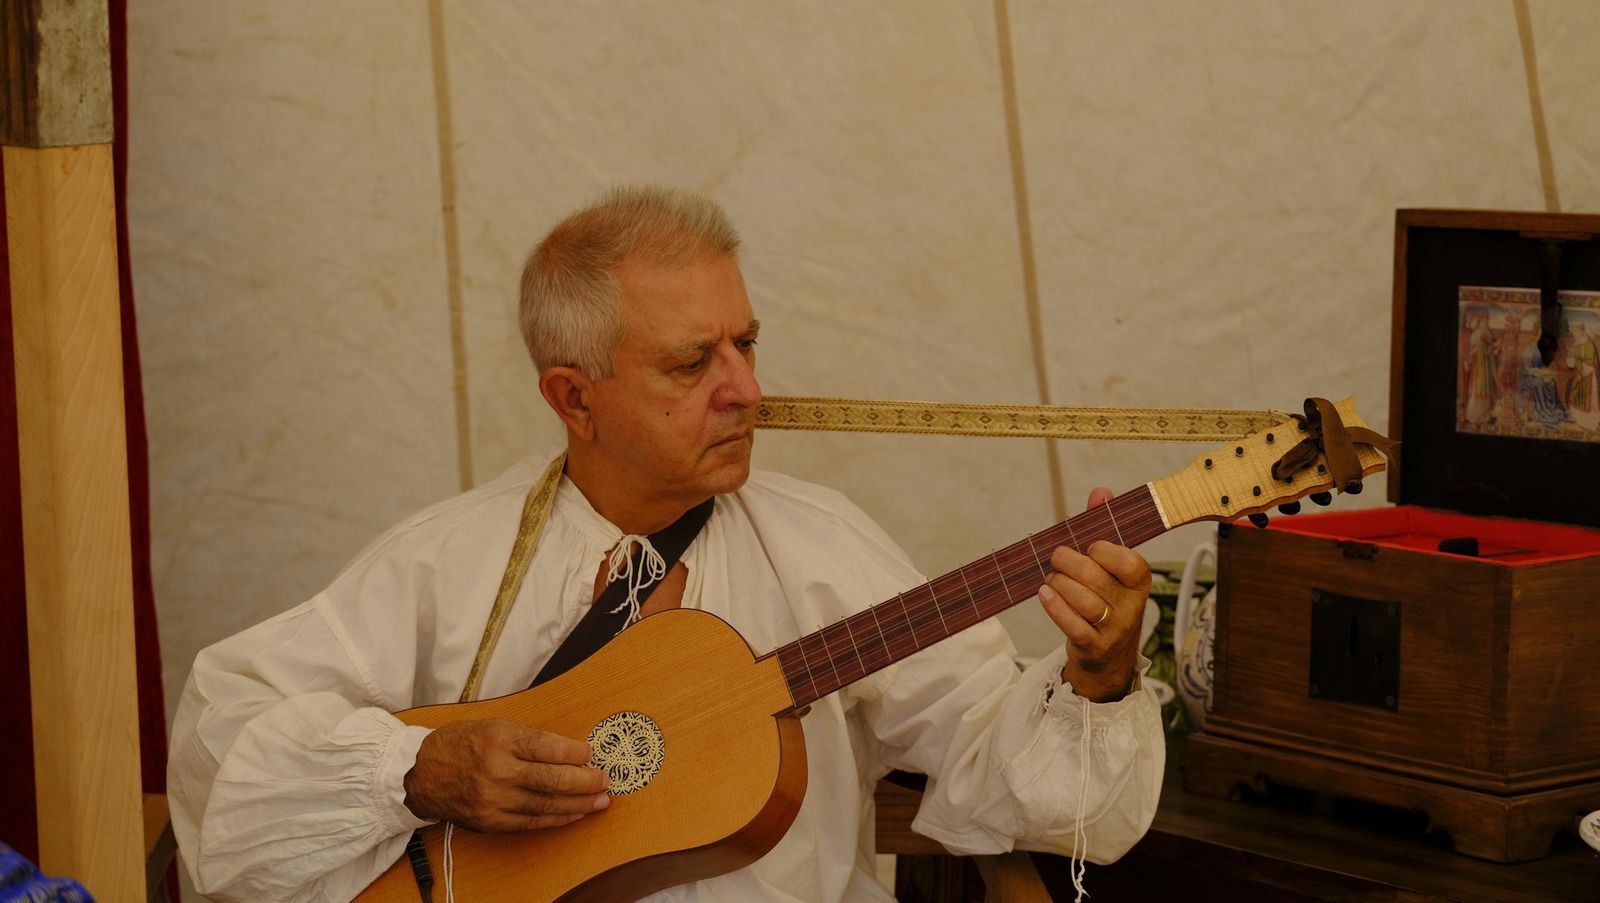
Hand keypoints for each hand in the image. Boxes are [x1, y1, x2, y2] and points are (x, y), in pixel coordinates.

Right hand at [403, 719, 610, 831]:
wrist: (420, 773)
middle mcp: (497, 770)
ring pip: (546, 805)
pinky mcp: (490, 822)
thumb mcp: (494, 726)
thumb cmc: (461, 744)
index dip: (577, 753)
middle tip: (605, 780)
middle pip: (553, 780)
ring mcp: (493, 799)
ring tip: (600, 801)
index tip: (591, 754)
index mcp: (499, 739)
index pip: (550, 748)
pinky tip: (574, 814)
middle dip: (586, 781)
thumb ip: (530, 740)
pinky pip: (531, 822)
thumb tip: (571, 752)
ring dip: (579, 804)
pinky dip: (556, 819)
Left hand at [1037, 488, 1152, 702]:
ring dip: (1059, 584)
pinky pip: (1072, 625)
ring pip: (1083, 602)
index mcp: (1140, 582)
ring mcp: (1114, 630)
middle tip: (1056, 558)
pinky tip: (1044, 594)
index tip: (1089, 547)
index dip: (1103, 550)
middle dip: (1068, 563)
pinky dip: (1054, 606)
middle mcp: (1131, 607)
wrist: (1109, 657)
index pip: (1128, 562)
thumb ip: (1104, 527)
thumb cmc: (1106, 600)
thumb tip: (1101, 492)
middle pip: (1096, 578)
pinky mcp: (1093, 647)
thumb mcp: (1110, 567)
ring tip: (1051, 579)